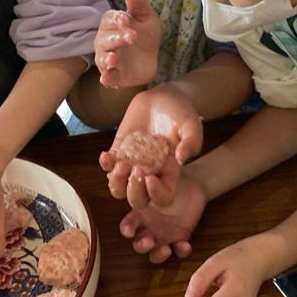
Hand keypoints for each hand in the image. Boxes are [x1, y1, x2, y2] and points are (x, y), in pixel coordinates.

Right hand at [94, 0, 160, 88]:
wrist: (151, 59)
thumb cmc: (145, 34)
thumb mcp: (147, 19)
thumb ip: (139, 6)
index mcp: (111, 24)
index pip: (109, 20)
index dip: (117, 19)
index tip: (126, 20)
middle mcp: (104, 42)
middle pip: (106, 39)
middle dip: (118, 38)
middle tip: (132, 37)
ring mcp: (107, 59)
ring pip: (103, 58)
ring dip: (107, 58)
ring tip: (114, 59)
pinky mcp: (114, 76)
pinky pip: (107, 77)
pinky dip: (106, 78)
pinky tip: (106, 78)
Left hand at [99, 83, 202, 207]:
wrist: (163, 97)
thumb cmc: (181, 113)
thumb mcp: (191, 125)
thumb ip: (192, 141)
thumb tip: (181, 159)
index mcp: (169, 173)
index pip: (163, 196)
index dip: (156, 194)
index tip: (150, 177)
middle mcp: (151, 173)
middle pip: (139, 199)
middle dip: (134, 192)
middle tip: (136, 170)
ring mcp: (133, 164)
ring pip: (119, 189)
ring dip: (116, 182)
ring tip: (120, 164)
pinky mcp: (120, 151)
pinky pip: (108, 166)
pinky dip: (105, 164)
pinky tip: (106, 155)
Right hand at [117, 171, 207, 263]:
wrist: (192, 183)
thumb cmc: (170, 179)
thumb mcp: (160, 178)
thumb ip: (152, 180)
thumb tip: (149, 179)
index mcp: (140, 214)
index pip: (128, 225)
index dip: (127, 230)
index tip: (128, 231)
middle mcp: (149, 228)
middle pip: (139, 244)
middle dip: (141, 246)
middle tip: (149, 241)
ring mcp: (164, 235)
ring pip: (155, 254)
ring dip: (158, 255)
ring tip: (165, 249)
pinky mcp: (180, 239)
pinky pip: (179, 251)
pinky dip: (181, 252)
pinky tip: (185, 245)